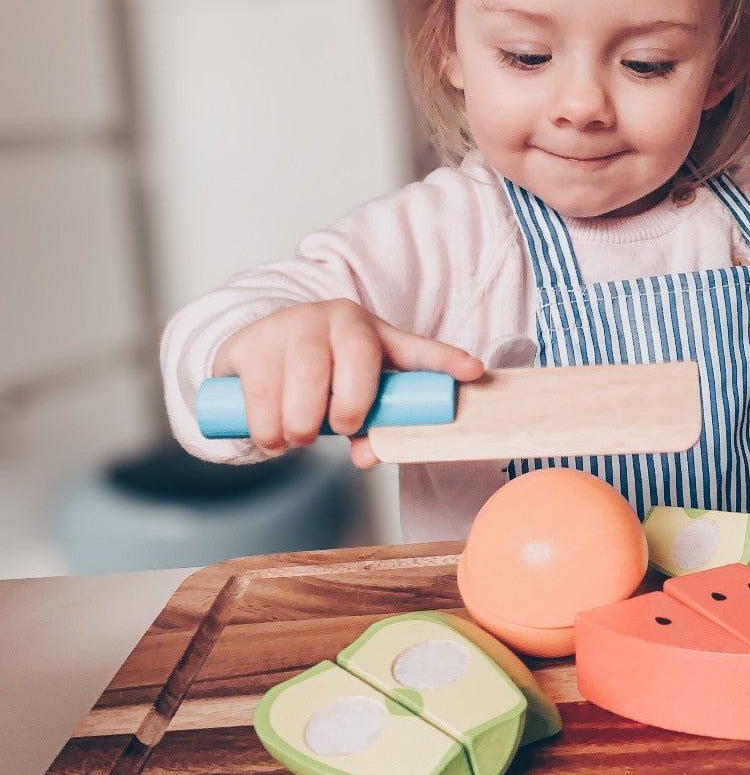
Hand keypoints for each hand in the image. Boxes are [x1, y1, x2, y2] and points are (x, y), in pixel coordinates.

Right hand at [212, 299, 483, 467]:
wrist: (256, 346)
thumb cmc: (319, 373)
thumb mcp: (351, 390)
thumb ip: (370, 425)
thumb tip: (369, 457)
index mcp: (371, 331)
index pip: (414, 346)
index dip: (445, 359)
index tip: (474, 372)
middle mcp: (335, 318)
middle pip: (355, 358)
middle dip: (351, 405)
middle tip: (337, 428)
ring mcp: (291, 325)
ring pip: (304, 378)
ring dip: (302, 425)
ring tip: (298, 438)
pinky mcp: (251, 342)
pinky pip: (262, 392)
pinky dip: (266, 427)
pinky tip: (270, 435)